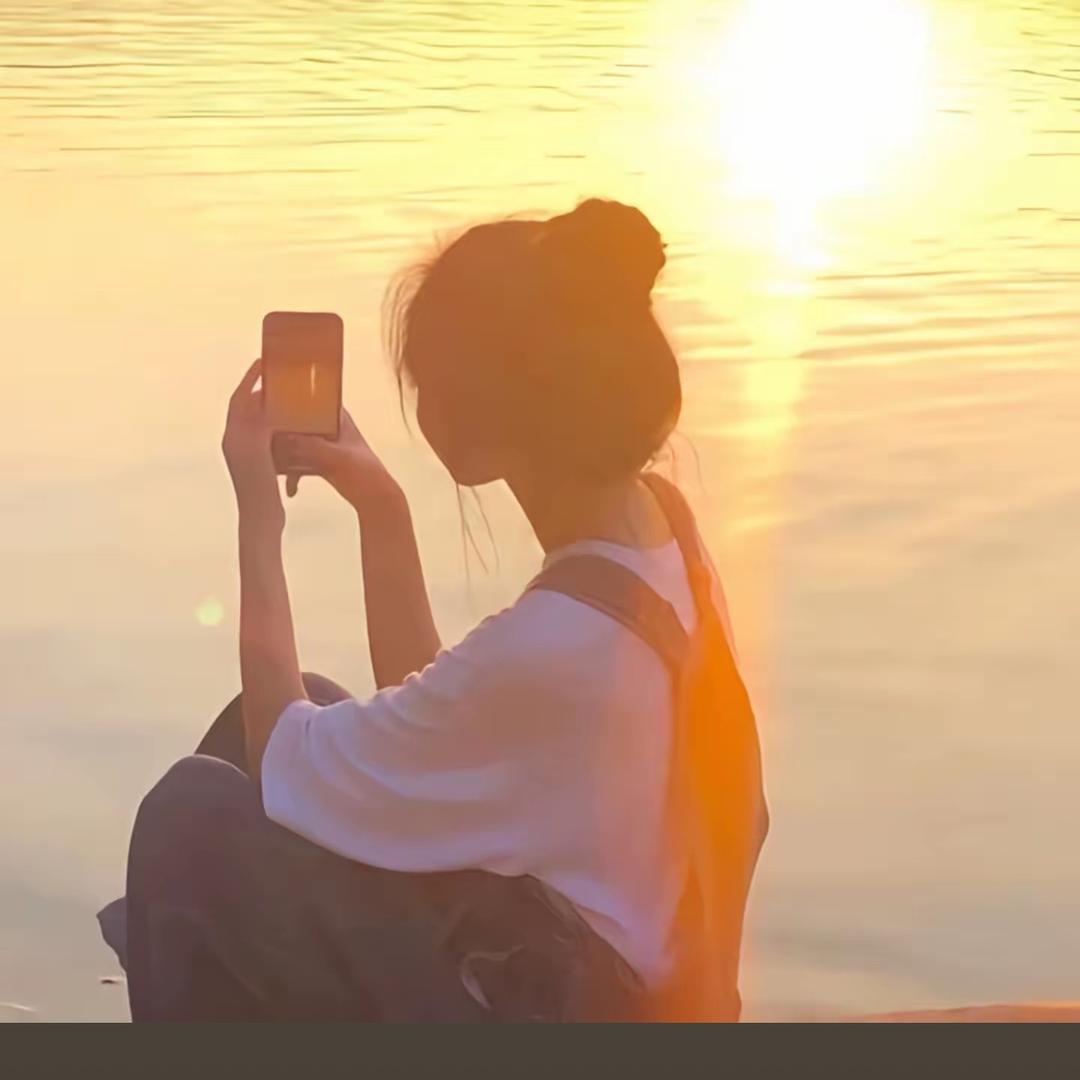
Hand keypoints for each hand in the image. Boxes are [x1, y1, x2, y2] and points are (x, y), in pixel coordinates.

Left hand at [222, 359, 283, 529]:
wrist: (259, 520)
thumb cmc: (258, 486)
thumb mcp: (259, 450)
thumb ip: (259, 423)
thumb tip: (264, 400)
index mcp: (233, 435)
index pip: (239, 399)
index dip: (250, 379)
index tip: (263, 363)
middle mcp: (236, 442)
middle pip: (248, 408)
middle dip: (262, 391)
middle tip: (281, 379)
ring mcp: (246, 454)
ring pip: (258, 421)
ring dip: (272, 408)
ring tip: (290, 399)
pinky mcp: (257, 464)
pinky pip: (267, 435)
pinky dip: (279, 426)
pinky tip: (295, 428)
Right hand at [279, 409, 402, 523]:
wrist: (374, 497)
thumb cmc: (365, 472)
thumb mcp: (339, 457)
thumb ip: (314, 446)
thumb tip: (286, 437)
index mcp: (337, 417)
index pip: (311, 399)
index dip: (291, 399)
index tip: (267, 403)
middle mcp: (327, 427)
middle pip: (297, 422)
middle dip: (280, 432)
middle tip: (260, 440)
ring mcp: (322, 445)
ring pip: (295, 444)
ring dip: (283, 456)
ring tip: (271, 468)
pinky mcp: (318, 462)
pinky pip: (298, 464)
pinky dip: (293, 476)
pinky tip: (291, 490)